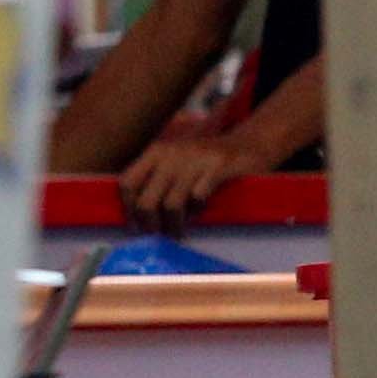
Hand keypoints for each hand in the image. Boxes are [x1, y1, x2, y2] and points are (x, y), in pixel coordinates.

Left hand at [121, 124, 266, 221]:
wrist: (249, 144)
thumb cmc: (207, 161)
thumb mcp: (176, 161)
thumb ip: (155, 179)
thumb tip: (135, 213)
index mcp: (157, 151)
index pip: (127, 183)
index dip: (129, 209)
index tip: (137, 224)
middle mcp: (173, 153)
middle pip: (147, 200)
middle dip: (151, 224)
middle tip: (159, 233)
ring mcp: (197, 158)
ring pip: (172, 204)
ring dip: (174, 225)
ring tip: (179, 232)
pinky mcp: (220, 166)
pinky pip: (198, 197)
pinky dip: (197, 211)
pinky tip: (200, 212)